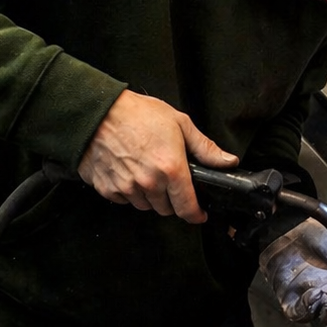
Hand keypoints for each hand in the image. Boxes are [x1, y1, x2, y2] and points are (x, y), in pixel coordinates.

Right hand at [78, 91, 238, 223]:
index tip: (199, 214)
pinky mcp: (107, 188)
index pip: (187, 207)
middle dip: (171, 199)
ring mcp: (126, 187)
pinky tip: (128, 172)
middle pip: (166, 209)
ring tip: (146, 172)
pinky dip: (128, 192)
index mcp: (171, 169)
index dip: (196, 215)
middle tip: (168, 180)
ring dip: (150, 196)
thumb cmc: (138, 114)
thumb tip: (228, 162)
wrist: (98, 111)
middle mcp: (149, 183)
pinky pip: (123, 200)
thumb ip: (205, 148)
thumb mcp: (179, 123)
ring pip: (145, 206)